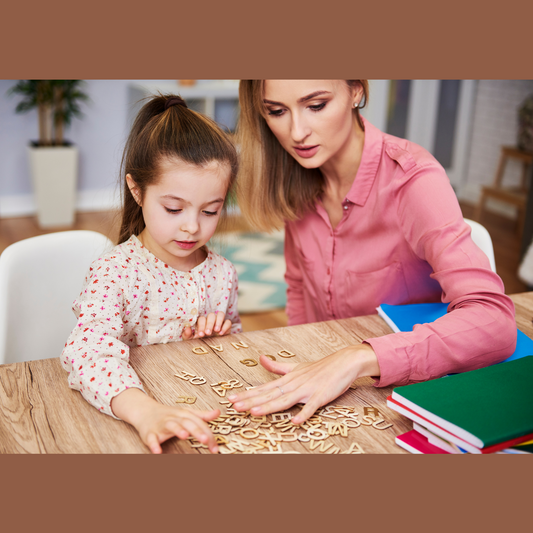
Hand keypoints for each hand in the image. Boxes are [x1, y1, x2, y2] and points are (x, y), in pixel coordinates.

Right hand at [111, 388, 219, 453]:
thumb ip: (202, 415)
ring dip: (177, 430)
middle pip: (187, 422)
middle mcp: (174, 418)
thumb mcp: (186, 412)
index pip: (199, 423)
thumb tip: (218, 412)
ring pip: (170, 425)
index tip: (216, 448)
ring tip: (185, 436)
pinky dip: (154, 444)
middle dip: (197, 430)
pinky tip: (158, 452)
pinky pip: (151, 438)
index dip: (208, 434)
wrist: (145, 411)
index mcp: (184, 414)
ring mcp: (161, 424)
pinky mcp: (149, 432)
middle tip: (206, 440)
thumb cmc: (169, 414)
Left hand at [182, 311, 232, 339]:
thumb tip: (187, 328)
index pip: (202, 319)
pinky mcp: (226, 326)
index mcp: (202, 322)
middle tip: (208, 333)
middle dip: (209, 324)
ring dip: (218, 321)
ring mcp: (219, 322)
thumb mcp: (191, 340)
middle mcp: (211, 320)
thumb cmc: (200, 342)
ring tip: (216, 330)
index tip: (201, 335)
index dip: (201, 326)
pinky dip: (225, 326)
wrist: (211, 349)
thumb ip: (187, 335)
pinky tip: (221, 333)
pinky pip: (228, 322)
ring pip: (220, 314)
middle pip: (211, 315)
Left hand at [227, 344, 379, 423]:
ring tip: (254, 412)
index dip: (247, 394)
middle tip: (234, 406)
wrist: (343, 362)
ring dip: (269, 406)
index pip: (263, 388)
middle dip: (251, 401)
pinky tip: (294, 421)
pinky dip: (303, 413)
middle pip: (269, 394)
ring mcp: (306, 390)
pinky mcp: (320, 396)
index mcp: (287, 380)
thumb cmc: (319, 368)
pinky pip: (311, 407)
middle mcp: (293, 384)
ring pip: (285, 400)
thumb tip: (260, 358)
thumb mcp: (295, 367)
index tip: (231, 399)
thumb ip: (277, 366)